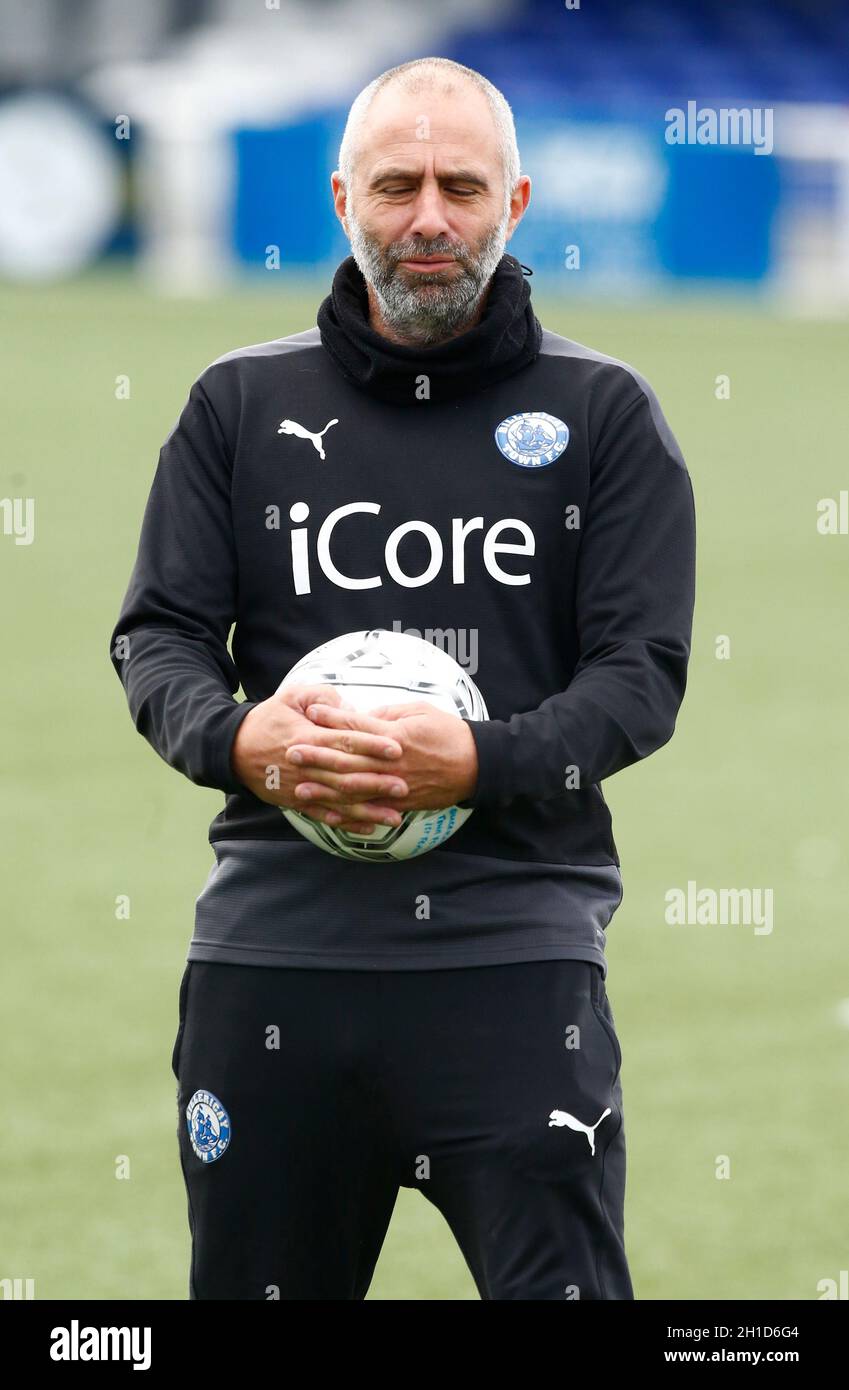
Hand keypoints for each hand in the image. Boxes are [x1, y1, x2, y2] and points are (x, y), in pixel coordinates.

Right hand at [230, 683, 410, 833]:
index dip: (371, 744)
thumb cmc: (268, 719)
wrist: (233, 749)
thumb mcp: (292, 696)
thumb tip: (350, 708)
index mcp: (308, 737)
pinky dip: (346, 823)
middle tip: (404, 785)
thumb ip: (323, 698)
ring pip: (339, 801)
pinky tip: (368, 828)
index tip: (397, 748)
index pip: (345, 740)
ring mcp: (301, 786)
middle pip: (346, 774)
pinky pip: (324, 815)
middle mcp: (307, 765)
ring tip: (394, 818)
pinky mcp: (296, 801)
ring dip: (367, 810)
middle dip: (376, 781)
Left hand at [286, 700, 478, 811]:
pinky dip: (350, 813)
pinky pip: (371, 809)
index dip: (332, 719)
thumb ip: (387, 715)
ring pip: (355, 788)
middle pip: (349, 759)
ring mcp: (396, 786)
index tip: (310, 712)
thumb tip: (361, 717)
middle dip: (318, 755)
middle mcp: (392, 762)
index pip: (358, 726)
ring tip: (300, 787)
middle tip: (292, 751)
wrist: (477, 765)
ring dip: (325, 788)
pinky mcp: (402, 803)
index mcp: (396, 736)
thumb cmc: (448, 733)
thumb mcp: (419, 711)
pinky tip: (330, 813)